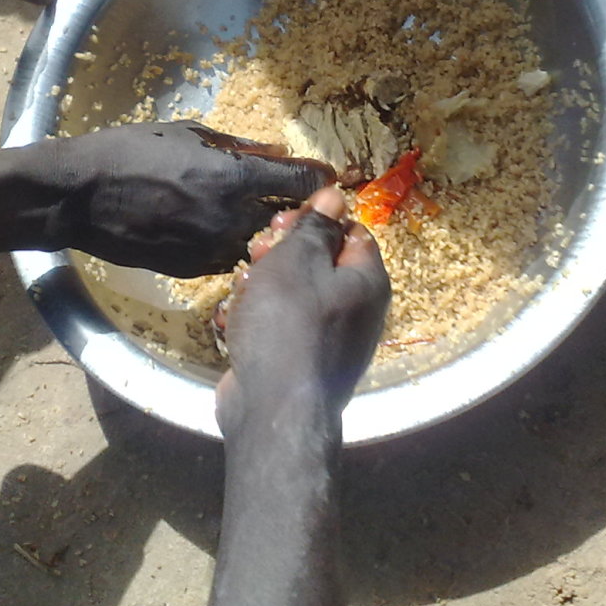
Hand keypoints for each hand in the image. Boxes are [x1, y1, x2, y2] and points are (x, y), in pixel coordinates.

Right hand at [44, 124, 332, 276]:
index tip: (328, 178)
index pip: (300, 182)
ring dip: (268, 235)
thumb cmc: (128, 152)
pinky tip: (224, 234)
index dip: (320, 180)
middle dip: (300, 213)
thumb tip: (275, 151)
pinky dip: (235, 248)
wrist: (79, 198)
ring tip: (260, 219)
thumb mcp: (187, 132)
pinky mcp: (192, 270)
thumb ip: (237, 146)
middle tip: (302, 203)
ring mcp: (211, 249)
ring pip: (261, 247)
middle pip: (290, 222)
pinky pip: (229, 260)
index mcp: (232, 177)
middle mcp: (230, 218)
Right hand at [219, 186, 388, 430]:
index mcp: (367, 282)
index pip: (350, 232)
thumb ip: (316, 227)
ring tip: (244, 287)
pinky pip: (283, 327)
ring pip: (296, 295)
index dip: (315, 220)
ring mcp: (330, 342)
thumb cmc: (287, 324)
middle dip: (284, 252)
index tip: (282, 223)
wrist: (274, 409)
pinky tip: (237, 319)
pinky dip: (260, 318)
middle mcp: (357, 312)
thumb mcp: (298, 259)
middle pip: (321, 263)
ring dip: (265, 284)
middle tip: (258, 252)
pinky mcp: (301, 364)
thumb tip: (336, 197)